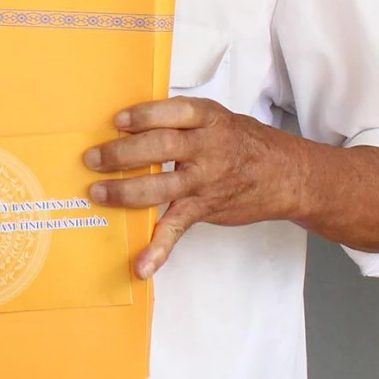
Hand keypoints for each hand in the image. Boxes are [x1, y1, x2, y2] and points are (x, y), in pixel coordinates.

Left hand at [86, 98, 303, 279]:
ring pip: (162, 186)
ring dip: (126, 192)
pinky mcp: (204, 208)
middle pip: (160, 148)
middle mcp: (207, 148)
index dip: (144, 116)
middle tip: (92, 159)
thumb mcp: (216, 118)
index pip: (173, 113)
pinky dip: (159, 249)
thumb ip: (178, 120)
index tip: (117, 121)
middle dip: (122, 154)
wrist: (286, 174)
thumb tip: (125, 123)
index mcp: (208, 119)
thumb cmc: (241, 141)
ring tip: (98, 194)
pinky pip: (178, 229)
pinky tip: (142, 265)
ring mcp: (205, 181)